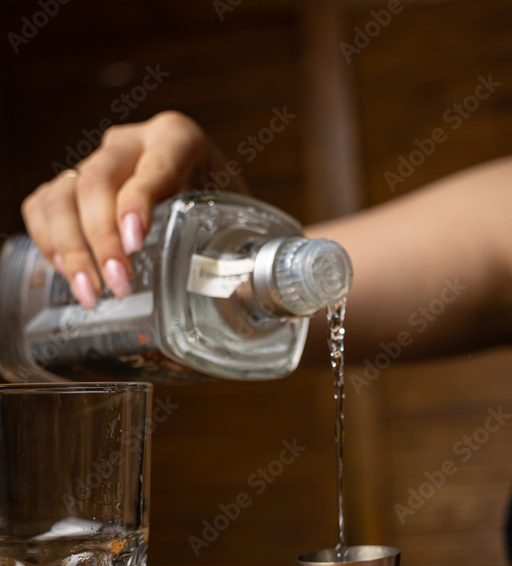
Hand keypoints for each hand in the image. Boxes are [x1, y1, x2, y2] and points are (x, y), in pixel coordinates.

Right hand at [21, 111, 240, 308]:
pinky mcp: (71, 187)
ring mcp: (96, 163)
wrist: (203, 203)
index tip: (135, 239)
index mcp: (177, 139)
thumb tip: (286, 271)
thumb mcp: (244, 215)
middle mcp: (131, 144)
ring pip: (62, 195)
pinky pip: (42, 205)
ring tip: (89, 295)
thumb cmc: (225, 211)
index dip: (138, 200)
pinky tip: (66, 272)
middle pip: (97, 181)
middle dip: (102, 239)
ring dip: (70, 248)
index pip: (153, 164)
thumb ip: (258, 238)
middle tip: (117, 286)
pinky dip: (47, 239)